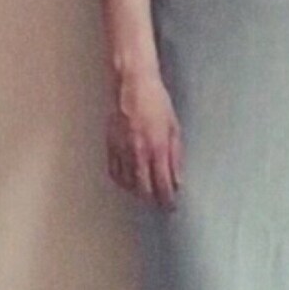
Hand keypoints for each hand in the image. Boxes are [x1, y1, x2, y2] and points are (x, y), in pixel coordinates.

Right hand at [106, 69, 183, 208]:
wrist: (132, 83)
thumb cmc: (156, 101)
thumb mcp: (174, 128)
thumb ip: (176, 156)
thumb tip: (178, 179)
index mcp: (158, 147)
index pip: (163, 185)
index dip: (168, 200)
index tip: (171, 206)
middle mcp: (139, 152)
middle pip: (144, 190)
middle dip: (153, 201)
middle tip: (160, 204)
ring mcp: (122, 149)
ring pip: (128, 184)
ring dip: (138, 193)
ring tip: (146, 194)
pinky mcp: (111, 145)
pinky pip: (114, 172)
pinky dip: (122, 182)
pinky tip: (129, 182)